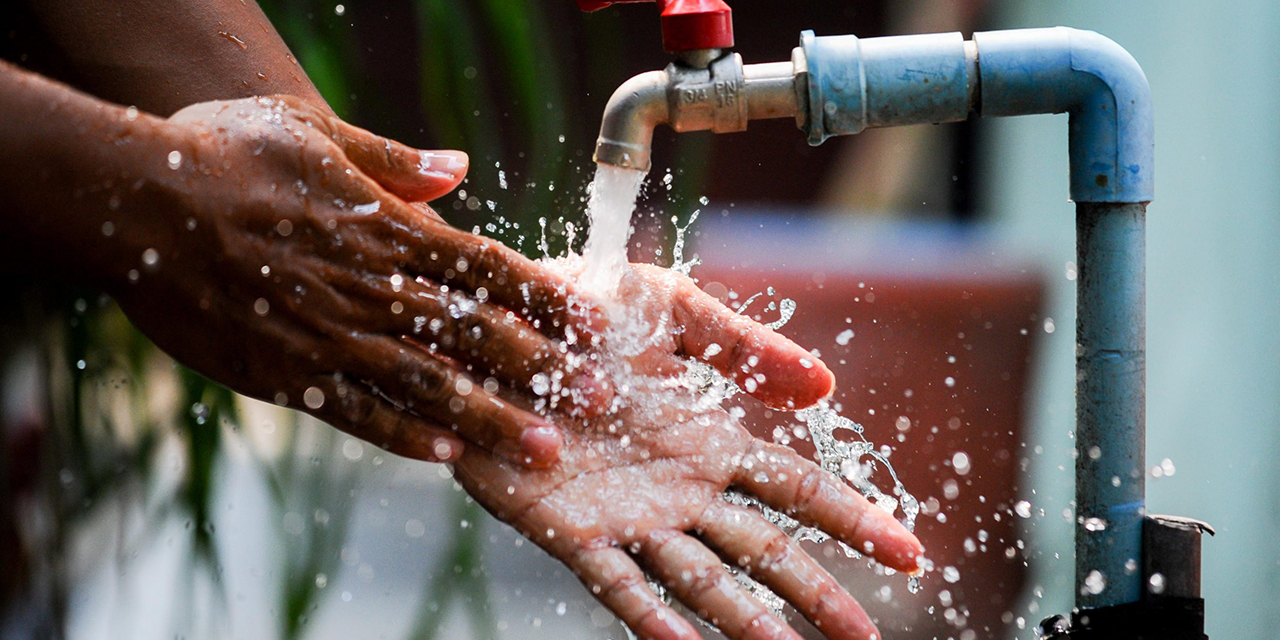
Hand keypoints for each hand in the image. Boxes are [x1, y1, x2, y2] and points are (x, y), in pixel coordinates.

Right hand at [104, 95, 612, 467]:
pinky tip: (448, 458)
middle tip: (601, 401)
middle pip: (475, 336)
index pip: (487, 268)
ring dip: (492, 420)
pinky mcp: (287, 375)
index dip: (546, 296)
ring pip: (429, 387)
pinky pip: (357, 414)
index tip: (594, 323)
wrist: (136, 202)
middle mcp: (372, 288)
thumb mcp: (314, 132)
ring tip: (544, 451)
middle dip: (544, 370)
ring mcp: (331, 337)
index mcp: (387, 228)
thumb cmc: (225, 153)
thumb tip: (459, 167)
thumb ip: (394, 159)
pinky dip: (404, 436)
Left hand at [454, 265, 921, 639]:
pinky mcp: (570, 531)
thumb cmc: (578, 311)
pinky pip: (618, 585)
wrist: (488, 324)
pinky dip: (652, 620)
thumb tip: (826, 387)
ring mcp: (629, 516)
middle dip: (818, 595)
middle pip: (765, 550)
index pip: (797, 489)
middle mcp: (679, 490)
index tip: (911, 555)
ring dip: (746, 622)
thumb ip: (742, 347)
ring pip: (703, 581)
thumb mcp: (669, 310)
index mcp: (708, 440)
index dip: (854, 520)